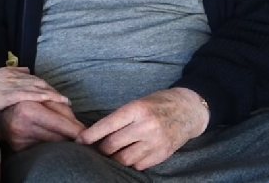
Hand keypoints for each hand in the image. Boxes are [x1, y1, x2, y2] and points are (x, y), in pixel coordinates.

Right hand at [0, 67, 69, 112]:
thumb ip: (4, 73)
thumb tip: (20, 70)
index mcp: (5, 72)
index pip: (29, 77)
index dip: (41, 85)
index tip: (51, 91)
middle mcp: (12, 76)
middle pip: (37, 82)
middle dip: (51, 90)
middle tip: (63, 99)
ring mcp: (12, 85)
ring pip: (39, 87)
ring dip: (53, 94)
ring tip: (65, 101)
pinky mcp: (10, 95)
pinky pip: (33, 95)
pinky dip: (47, 97)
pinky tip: (57, 101)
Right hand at [0, 100, 85, 151]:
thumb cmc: (23, 97)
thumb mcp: (42, 96)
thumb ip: (62, 108)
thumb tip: (80, 125)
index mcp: (29, 111)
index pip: (60, 124)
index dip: (76, 129)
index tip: (87, 133)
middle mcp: (23, 127)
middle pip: (58, 137)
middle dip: (69, 134)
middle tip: (76, 131)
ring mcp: (19, 139)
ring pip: (51, 144)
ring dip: (59, 139)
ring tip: (58, 130)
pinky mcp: (17, 147)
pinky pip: (41, 147)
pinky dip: (47, 142)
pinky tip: (46, 134)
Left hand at [77, 88, 208, 170]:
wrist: (188, 110)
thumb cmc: (158, 104)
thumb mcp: (138, 103)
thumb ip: (120, 118)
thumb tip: (96, 134)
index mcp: (137, 109)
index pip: (107, 125)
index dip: (91, 135)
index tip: (79, 141)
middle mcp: (146, 126)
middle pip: (113, 144)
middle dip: (100, 149)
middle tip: (95, 149)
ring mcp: (155, 142)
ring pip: (124, 159)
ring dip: (114, 158)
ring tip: (111, 154)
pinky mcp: (162, 154)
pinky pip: (138, 165)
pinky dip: (130, 163)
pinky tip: (128, 156)